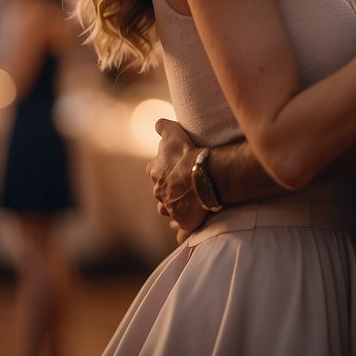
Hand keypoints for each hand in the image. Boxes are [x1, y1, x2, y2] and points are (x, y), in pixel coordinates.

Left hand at [147, 119, 207, 234]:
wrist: (202, 176)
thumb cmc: (186, 153)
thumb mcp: (173, 133)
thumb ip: (163, 127)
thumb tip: (158, 124)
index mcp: (155, 173)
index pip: (154, 170)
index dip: (163, 169)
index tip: (172, 168)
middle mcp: (159, 192)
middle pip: (160, 192)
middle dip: (167, 190)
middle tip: (181, 186)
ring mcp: (170, 208)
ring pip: (167, 210)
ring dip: (172, 208)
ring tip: (182, 205)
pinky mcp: (183, 221)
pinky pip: (180, 228)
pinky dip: (180, 230)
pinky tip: (182, 232)